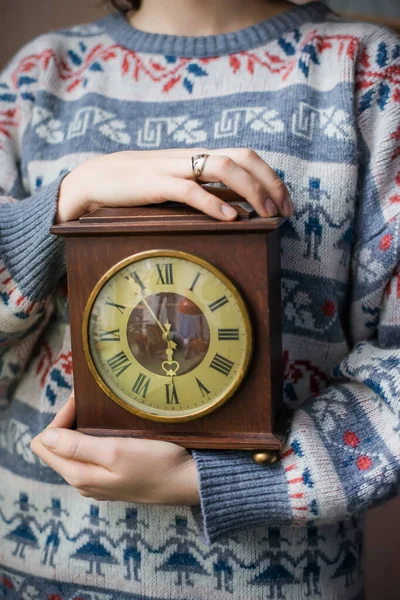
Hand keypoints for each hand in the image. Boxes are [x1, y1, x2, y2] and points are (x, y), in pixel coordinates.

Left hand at [30, 393, 199, 505]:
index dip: (58, 419)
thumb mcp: (116, 452)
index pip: (44, 444)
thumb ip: (78, 447)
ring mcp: (99, 480)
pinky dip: (96, 436)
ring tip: (101, 408)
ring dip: (82, 427)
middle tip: (89, 400)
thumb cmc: (156, 463)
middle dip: (68, 420)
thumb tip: (45, 437)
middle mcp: (83, 480)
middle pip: (57, 446)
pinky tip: (113, 426)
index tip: (80, 402)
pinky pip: (91, 453)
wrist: (189, 481)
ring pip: (75, 448)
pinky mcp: (114, 476)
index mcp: (79, 475)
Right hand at [56, 148, 292, 222]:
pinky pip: (190, 190)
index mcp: (197, 157)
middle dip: (270, 182)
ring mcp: (173, 168)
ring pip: (222, 167)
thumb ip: (203, 189)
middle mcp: (190, 157)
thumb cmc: (139, 187)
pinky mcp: (154, 184)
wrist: (96, 179)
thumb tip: (235, 206)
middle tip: (285, 210)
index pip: (245, 156)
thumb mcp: (176, 184)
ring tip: (266, 214)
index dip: (270, 177)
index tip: (285, 204)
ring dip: (251, 190)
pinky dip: (214, 204)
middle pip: (241, 157)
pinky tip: (231, 218)